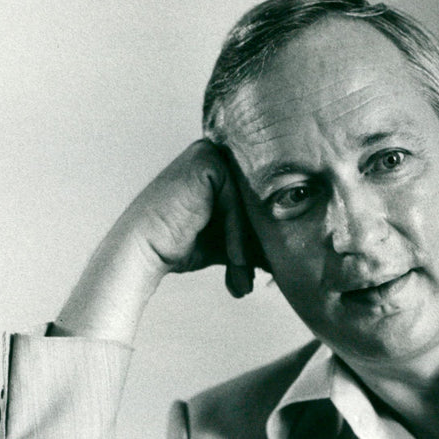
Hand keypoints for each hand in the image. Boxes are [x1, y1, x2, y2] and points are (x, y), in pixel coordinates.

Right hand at [52, 140, 261, 343]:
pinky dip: (237, 235)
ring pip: (251, 206)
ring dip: (248, 247)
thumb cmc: (182, 247)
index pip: (259, 203)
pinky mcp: (207, 162)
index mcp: (223, 170)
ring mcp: (212, 154)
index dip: (262, 239)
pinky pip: (237, 204)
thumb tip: (296, 251)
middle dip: (258, 247)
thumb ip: (255, 238)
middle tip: (252, 284)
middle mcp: (219, 155)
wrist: (142, 251)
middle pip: (259, 204)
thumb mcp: (229, 242)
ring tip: (242, 280)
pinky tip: (233, 260)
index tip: (265, 273)